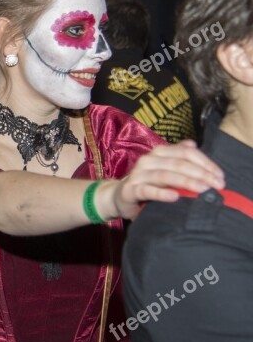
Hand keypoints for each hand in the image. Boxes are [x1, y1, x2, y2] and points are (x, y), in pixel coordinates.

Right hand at [105, 141, 224, 220]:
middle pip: (178, 163)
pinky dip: (161, 193)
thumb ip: (178, 156)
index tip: (220, 176)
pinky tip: (174, 197)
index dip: (205, 162)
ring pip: (164, 175)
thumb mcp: (164, 168)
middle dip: (200, 174)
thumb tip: (193, 144)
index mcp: (158, 153)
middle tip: (217, 186)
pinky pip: (147, 190)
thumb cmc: (148, 183)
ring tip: (202, 190)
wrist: (121, 196)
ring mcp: (138, 175)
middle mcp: (148, 160)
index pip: (185, 152)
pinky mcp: (130, 190)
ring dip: (186, 182)